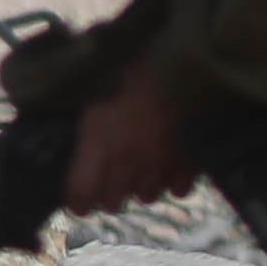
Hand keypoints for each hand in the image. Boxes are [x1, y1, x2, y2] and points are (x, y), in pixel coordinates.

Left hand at [57, 55, 197, 215]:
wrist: (182, 61)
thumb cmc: (132, 70)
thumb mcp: (96, 93)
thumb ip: (87, 129)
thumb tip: (78, 148)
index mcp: (99, 144)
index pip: (80, 194)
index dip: (77, 201)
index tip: (78, 200)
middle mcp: (127, 163)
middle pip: (111, 203)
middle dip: (109, 193)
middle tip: (111, 176)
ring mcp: (160, 166)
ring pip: (145, 197)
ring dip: (142, 185)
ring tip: (143, 165)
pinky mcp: (189, 164)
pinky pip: (178, 190)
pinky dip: (173, 181)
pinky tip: (170, 164)